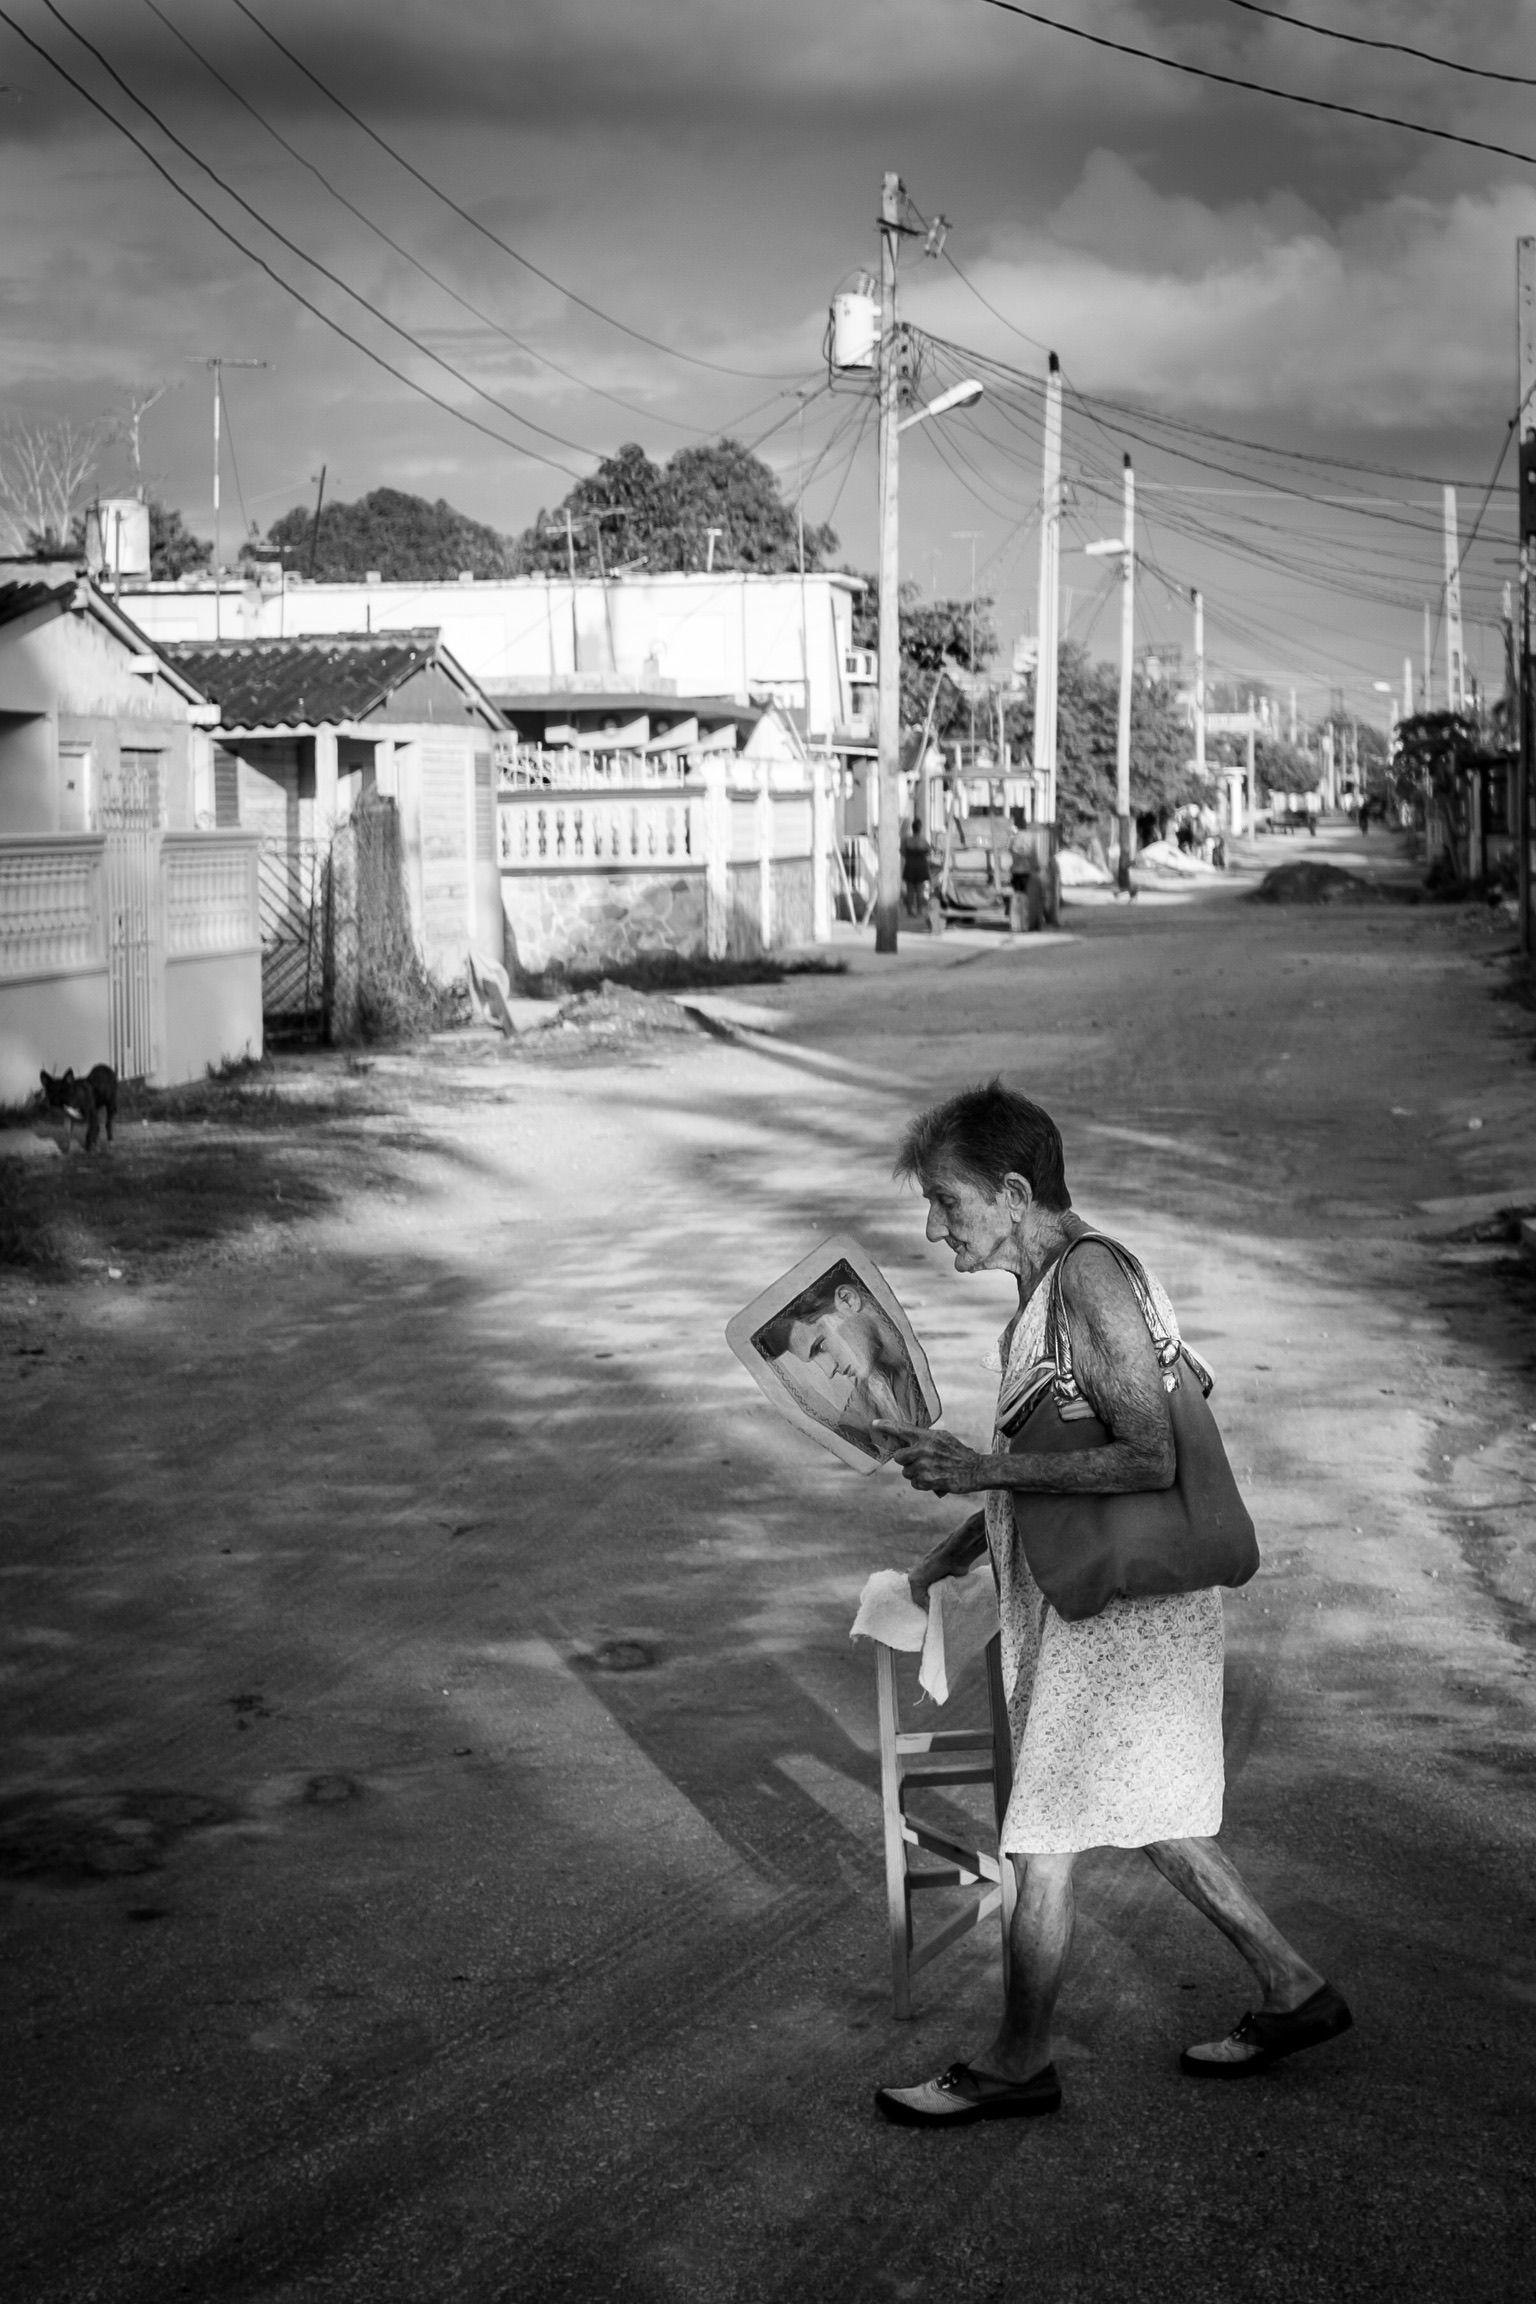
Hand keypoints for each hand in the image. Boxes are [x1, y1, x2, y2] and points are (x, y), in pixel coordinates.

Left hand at [873, 1421, 987, 1496]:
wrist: (976, 1469)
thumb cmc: (958, 1453)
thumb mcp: (943, 1438)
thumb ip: (925, 1438)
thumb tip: (906, 1440)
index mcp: (927, 1436)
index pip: (902, 1428)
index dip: (885, 1425)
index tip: (873, 1423)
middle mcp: (924, 1449)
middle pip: (898, 1456)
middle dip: (905, 1461)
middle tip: (917, 1461)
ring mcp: (925, 1466)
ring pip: (906, 1472)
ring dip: (916, 1474)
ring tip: (931, 1471)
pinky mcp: (928, 1481)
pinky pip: (915, 1484)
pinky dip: (923, 1484)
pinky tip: (934, 1480)